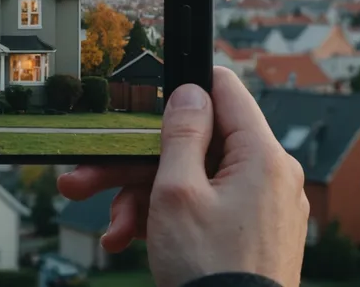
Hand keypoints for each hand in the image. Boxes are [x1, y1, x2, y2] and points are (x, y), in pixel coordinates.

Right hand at [58, 67, 308, 286]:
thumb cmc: (209, 269)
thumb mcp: (177, 192)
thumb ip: (181, 134)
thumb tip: (189, 93)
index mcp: (262, 157)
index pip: (226, 92)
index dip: (184, 90)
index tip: (149, 100)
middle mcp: (270, 177)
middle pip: (196, 147)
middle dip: (137, 164)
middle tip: (88, 175)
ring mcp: (262, 208)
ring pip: (194, 182)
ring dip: (144, 200)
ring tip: (113, 229)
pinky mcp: (251, 234)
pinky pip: (206, 210)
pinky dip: (169, 221)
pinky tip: (130, 239)